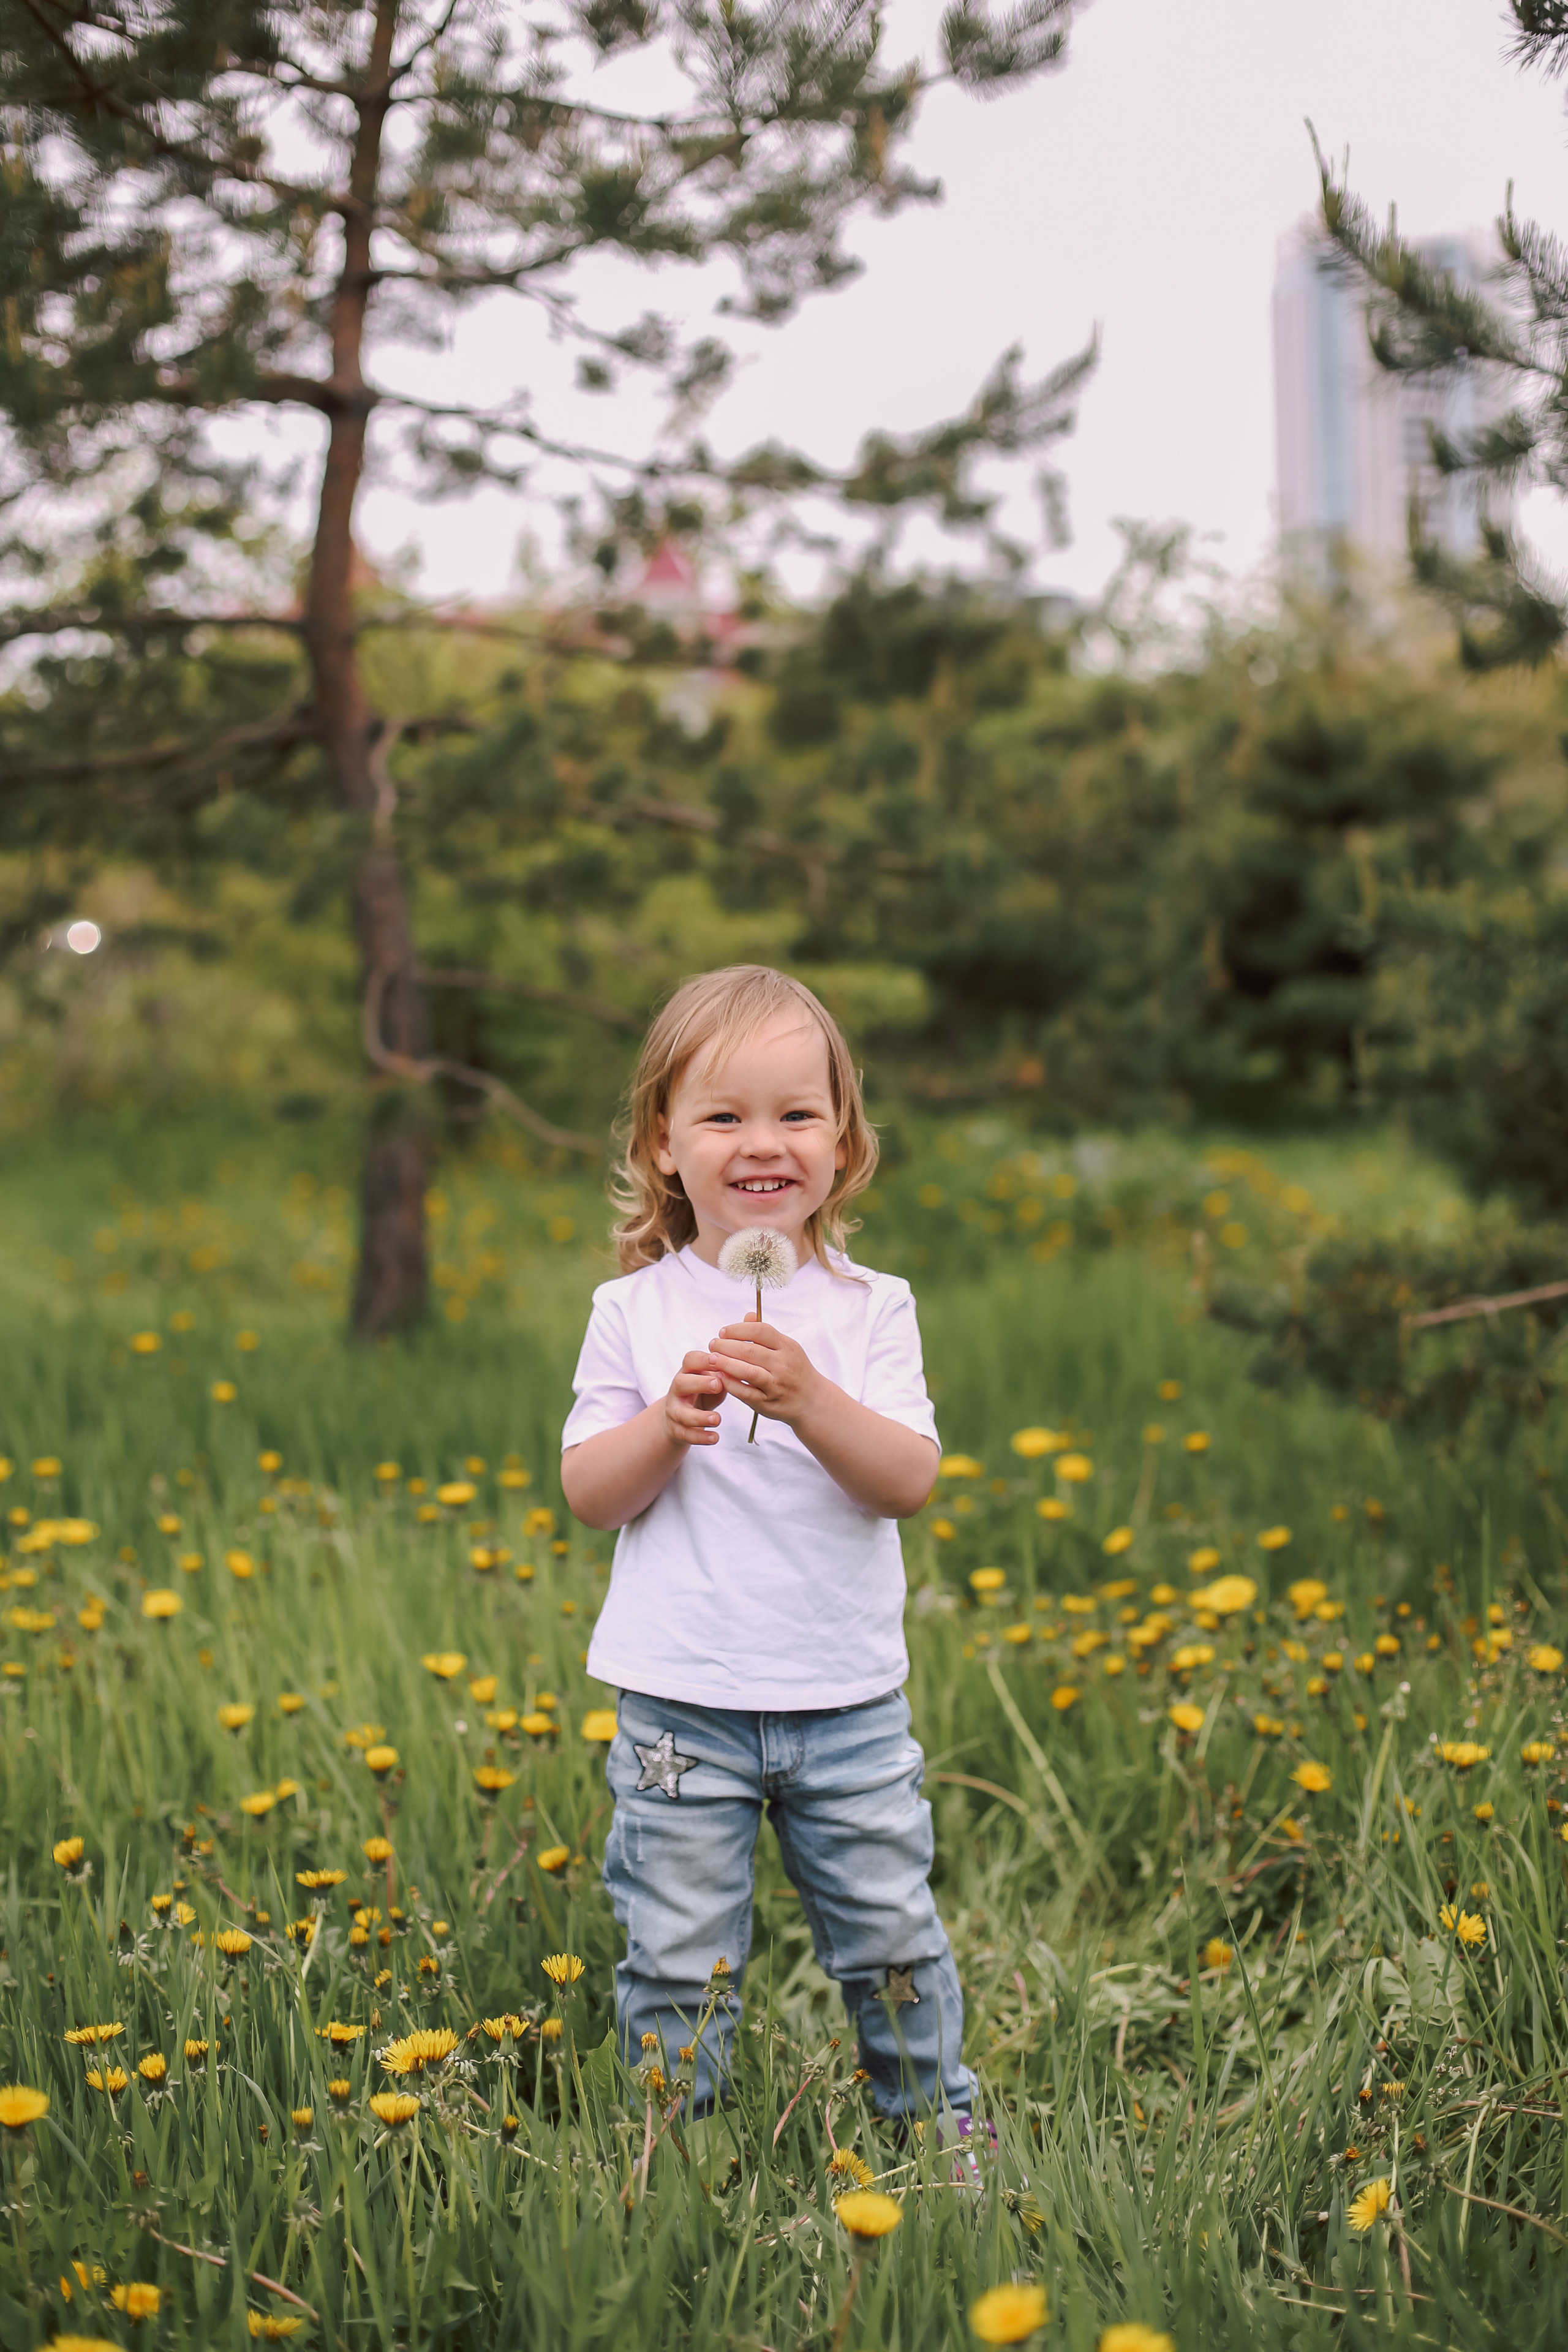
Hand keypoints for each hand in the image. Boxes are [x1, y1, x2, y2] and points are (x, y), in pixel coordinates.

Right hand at [664, 1350, 725, 1448]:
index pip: (690, 1360)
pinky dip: (701, 1437)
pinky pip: (686, 1434)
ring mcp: (674, 1410)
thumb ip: (723, 1375)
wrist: (679, 1416)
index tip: (718, 1360)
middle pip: (681, 1383)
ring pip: (682, 1414)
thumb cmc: (702, 1392)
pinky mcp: (676, 1430)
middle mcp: (677, 1390)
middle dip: (699, 1384)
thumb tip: (740, 1371)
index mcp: (687, 1373)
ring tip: (717, 1419)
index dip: (703, 1359)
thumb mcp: (711, 1380)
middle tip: (717, 1385)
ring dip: (700, 1417)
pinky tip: (715, 1437)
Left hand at [706, 1313, 824, 1428]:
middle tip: (712, 1344)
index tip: (723, 1331)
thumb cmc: (794, 1370)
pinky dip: (731, 1384)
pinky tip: (720, 1377)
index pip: (760, 1331)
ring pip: (748, 1372)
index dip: (738, 1329)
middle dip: (726, 1346)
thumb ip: (765, 1334)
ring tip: (711, 1358)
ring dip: (726, 1364)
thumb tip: (748, 1315)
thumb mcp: (787, 1348)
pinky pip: (746, 1392)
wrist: (812, 1400)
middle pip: (750, 1351)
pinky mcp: (767, 1403)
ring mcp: (776, 1385)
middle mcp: (783, 1365)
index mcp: (787, 1347)